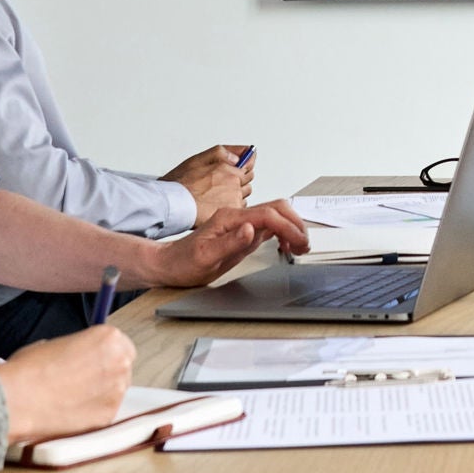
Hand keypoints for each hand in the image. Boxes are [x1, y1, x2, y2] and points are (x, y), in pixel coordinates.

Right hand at [0, 325, 135, 443]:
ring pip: (116, 391)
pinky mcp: (108, 416)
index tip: (95, 362)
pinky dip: (93, 413)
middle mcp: (120, 362)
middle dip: (107, 374)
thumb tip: (76, 355)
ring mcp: (117, 391)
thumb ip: (76, 348)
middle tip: (83, 382)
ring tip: (73, 399)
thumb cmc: (28, 368)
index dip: (107, 355)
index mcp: (109, 338)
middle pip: (123, 367)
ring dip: (101, 394)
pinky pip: (106, 412)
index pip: (122, 345)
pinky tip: (72, 413)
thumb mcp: (54, 343)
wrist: (16, 400)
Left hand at [148, 200, 310, 287]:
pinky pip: (269, 225)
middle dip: (295, 224)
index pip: (268, 215)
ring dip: (292, 227)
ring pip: (276, 214)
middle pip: (277, 208)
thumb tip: (252, 230)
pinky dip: (283, 232)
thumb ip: (230, 243)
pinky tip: (285, 245)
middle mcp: (238, 217)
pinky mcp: (242, 231)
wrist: (168, 264)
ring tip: (300, 246)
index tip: (298, 242)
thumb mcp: (205, 257)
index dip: (287, 227)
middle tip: (304, 245)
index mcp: (230, 219)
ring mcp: (241, 223)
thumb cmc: (183, 262)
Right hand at [161, 145, 252, 221]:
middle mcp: (235, 184)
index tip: (240, 166)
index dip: (242, 166)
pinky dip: (231, 207)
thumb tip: (238, 155)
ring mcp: (234, 200)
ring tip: (216, 196)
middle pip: (247, 181)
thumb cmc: (180, 184)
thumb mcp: (198, 159)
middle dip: (238, 180)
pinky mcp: (230, 213)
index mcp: (229, 169)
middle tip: (220, 183)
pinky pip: (238, 209)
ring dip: (235, 194)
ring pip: (243, 195)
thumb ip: (222, 153)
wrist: (171, 206)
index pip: (249, 165)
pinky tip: (216, 205)